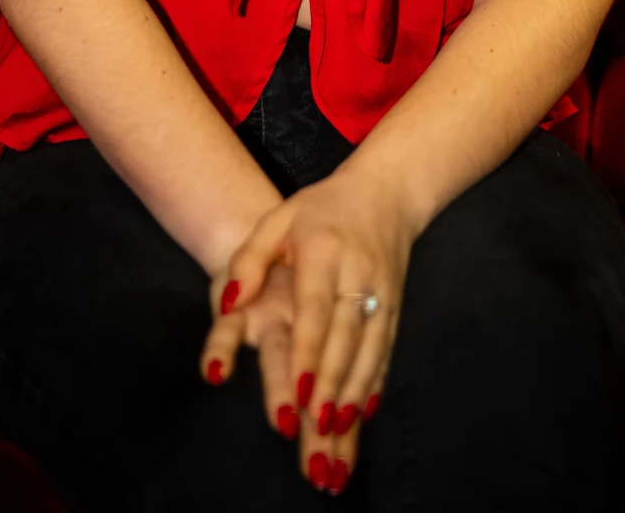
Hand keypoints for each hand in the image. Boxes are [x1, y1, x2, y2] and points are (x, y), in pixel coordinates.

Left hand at [199, 164, 415, 491]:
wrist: (385, 192)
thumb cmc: (319, 209)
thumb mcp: (276, 220)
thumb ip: (248, 259)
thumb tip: (228, 302)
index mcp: (325, 250)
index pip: (317, 307)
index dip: (309, 351)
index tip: (298, 392)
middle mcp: (358, 273)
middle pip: (345, 335)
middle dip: (331, 383)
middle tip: (316, 425)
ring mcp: (382, 291)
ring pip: (370, 348)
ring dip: (354, 391)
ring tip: (337, 431)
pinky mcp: (396, 306)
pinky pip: (386, 349)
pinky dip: (375, 382)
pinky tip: (365, 412)